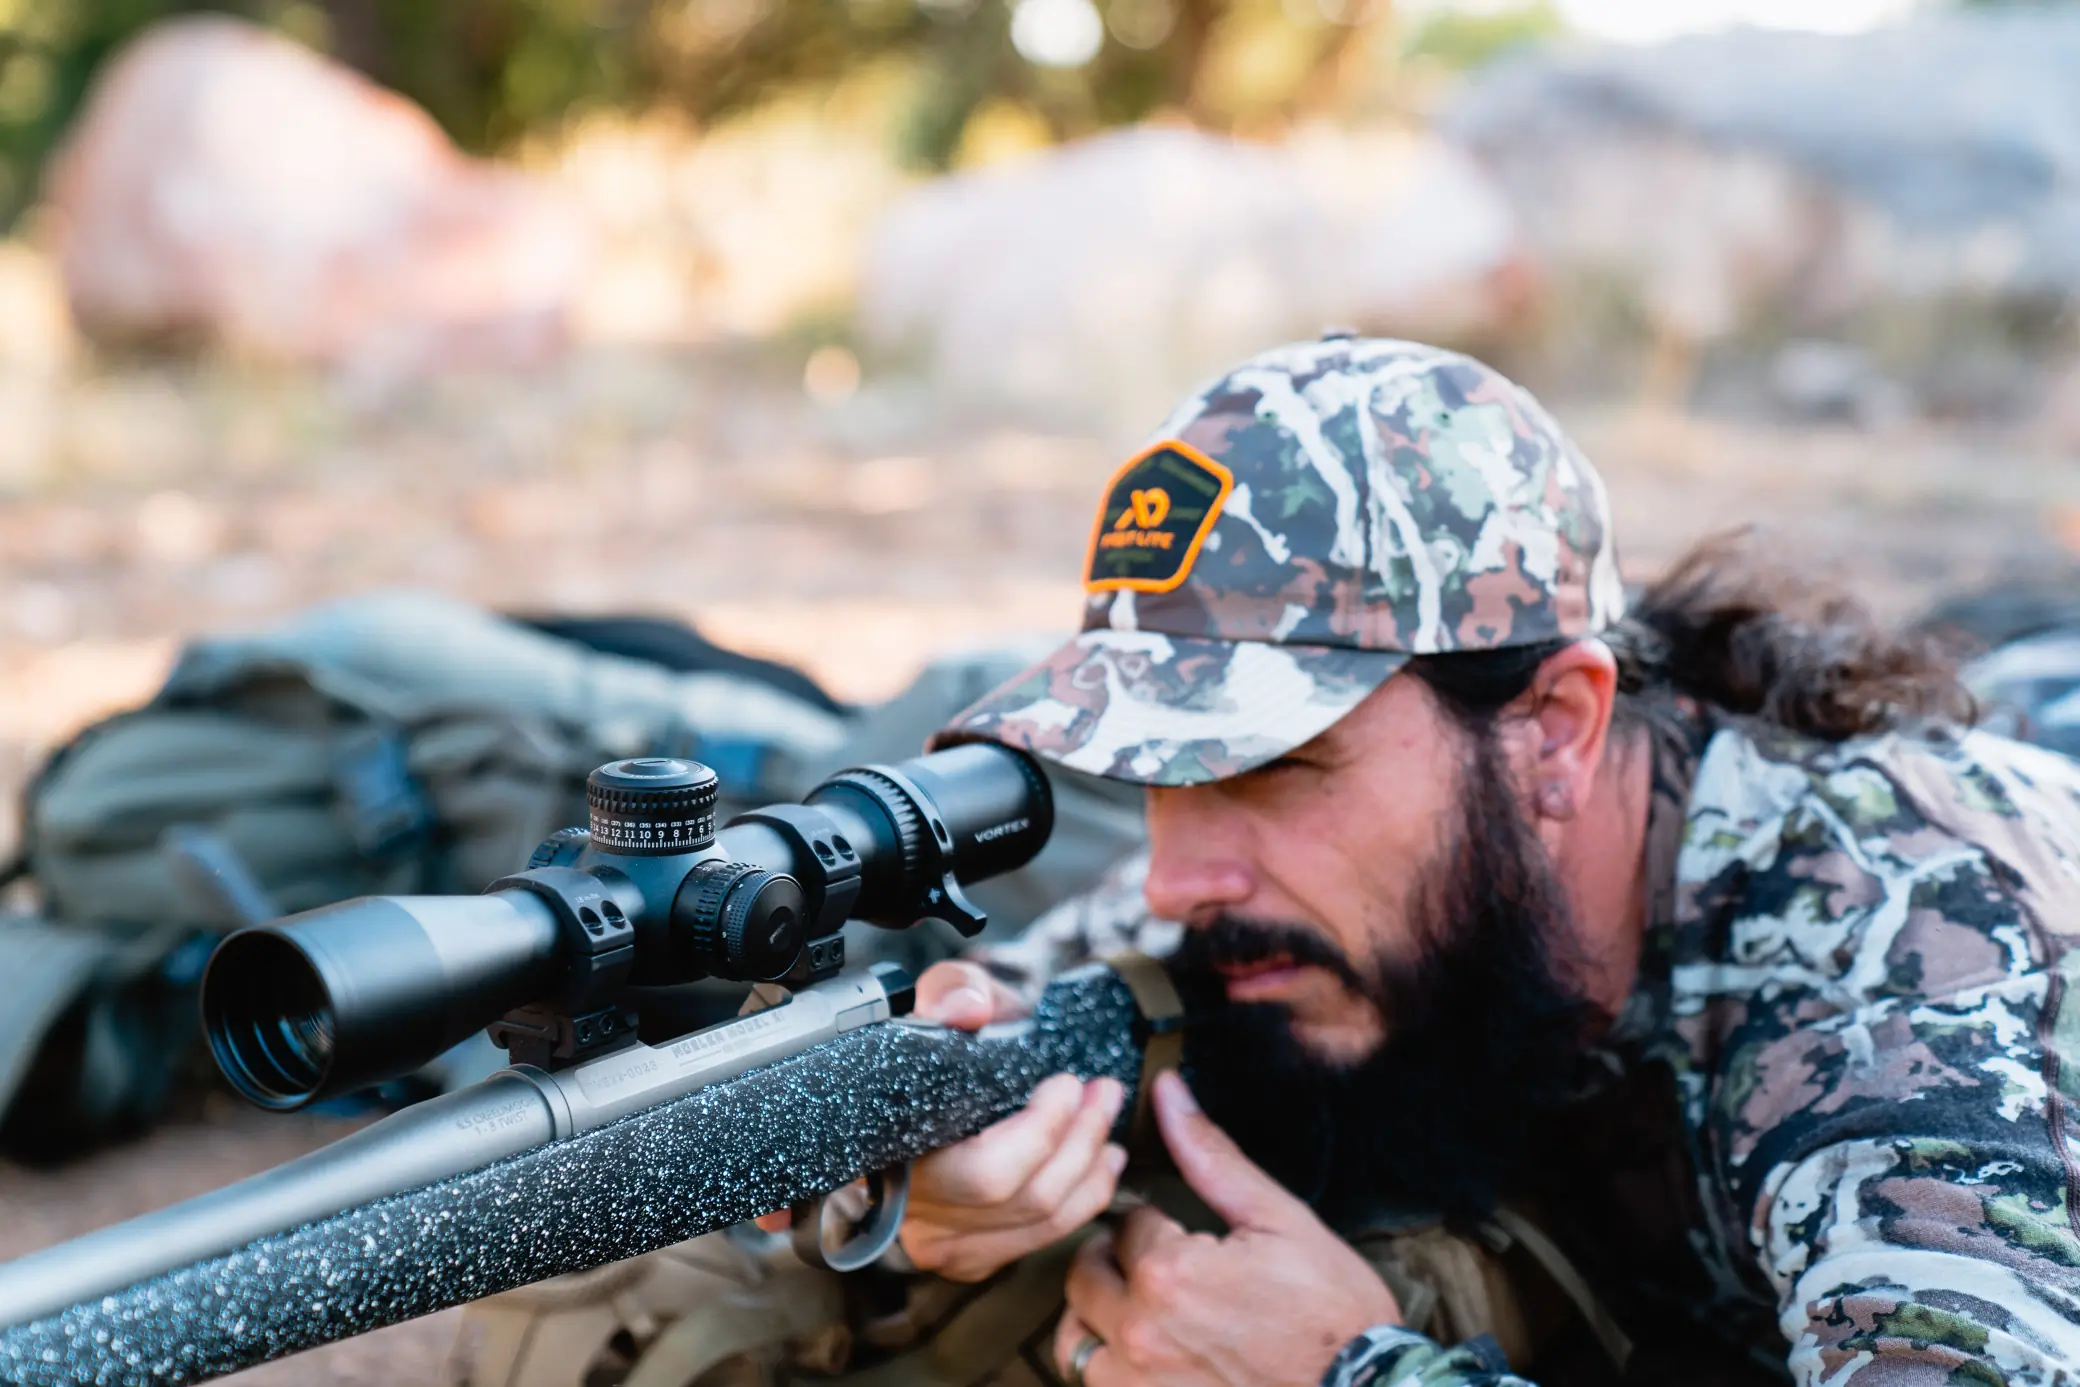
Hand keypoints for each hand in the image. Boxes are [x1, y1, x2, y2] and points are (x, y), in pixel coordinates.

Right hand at [896, 960, 1129, 1281]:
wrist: (920, 1082)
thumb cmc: (936, 1042)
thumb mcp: (942, 998)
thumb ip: (952, 991)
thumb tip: (970, 1007)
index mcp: (895, 1149)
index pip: (985, 1172)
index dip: (1040, 1132)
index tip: (1065, 1083)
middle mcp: (914, 1210)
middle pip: (1023, 1198)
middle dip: (1079, 1141)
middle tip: (1103, 1093)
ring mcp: (941, 1243)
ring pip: (1039, 1223)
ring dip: (1091, 1169)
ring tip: (1108, 1123)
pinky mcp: (969, 1257)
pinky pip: (1040, 1239)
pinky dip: (1082, 1200)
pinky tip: (1099, 1165)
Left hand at [1053, 1072, 1399, 1385]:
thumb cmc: (1333, 1314)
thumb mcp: (1278, 1218)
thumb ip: (1209, 1155)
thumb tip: (1168, 1092)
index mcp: (1169, 1271)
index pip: (1125, 1222)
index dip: (1155, 1223)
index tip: (1186, 1235)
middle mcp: (1142, 1331)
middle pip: (1086, 1274)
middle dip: (1117, 1259)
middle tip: (1162, 1264)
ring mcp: (1140, 1384)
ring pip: (1077, 1334)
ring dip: (1101, 1313)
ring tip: (1145, 1306)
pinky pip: (1095, 1382)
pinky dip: (1111, 1364)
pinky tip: (1150, 1351)